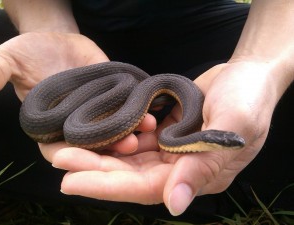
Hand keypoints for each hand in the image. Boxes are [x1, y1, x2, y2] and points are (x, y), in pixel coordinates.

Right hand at [0, 32, 154, 153]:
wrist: (58, 38)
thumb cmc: (31, 51)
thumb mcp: (11, 59)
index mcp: (52, 128)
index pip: (61, 149)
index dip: (74, 154)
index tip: (88, 153)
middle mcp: (79, 125)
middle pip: (95, 144)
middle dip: (111, 146)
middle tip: (128, 145)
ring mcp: (100, 113)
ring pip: (115, 128)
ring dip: (131, 129)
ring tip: (146, 126)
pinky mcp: (115, 99)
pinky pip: (128, 107)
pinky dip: (140, 109)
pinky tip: (153, 109)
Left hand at [46, 61, 278, 215]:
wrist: (248, 75)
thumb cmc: (249, 98)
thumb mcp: (233, 128)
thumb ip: (202, 167)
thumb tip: (175, 205)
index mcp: (198, 175)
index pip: (147, 188)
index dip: (108, 186)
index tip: (71, 182)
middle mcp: (180, 167)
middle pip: (131, 175)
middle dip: (94, 169)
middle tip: (59, 160)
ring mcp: (172, 150)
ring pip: (129, 158)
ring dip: (100, 152)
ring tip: (68, 146)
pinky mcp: (166, 132)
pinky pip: (136, 138)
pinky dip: (117, 136)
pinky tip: (96, 131)